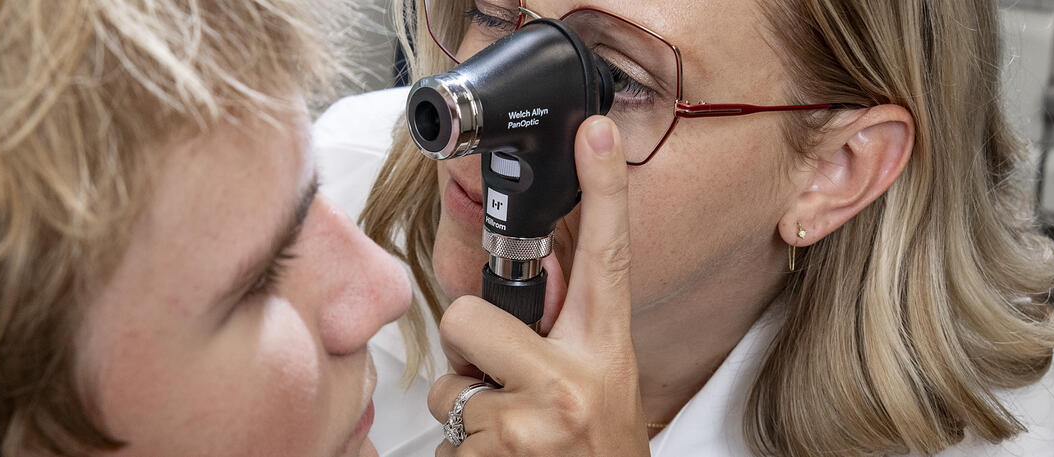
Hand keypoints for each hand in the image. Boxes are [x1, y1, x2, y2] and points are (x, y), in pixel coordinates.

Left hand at [428, 116, 646, 456]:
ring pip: (448, 391)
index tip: (596, 130)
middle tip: (503, 386)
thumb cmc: (597, 448)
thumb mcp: (600, 381)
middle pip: (466, 318)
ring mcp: (533, 422)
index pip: (607, 258)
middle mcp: (573, 380)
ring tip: (511, 438)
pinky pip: (446, 442)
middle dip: (468, 355)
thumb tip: (512, 295)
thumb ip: (562, 335)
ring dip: (467, 419)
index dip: (604, 188)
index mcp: (604, 349)